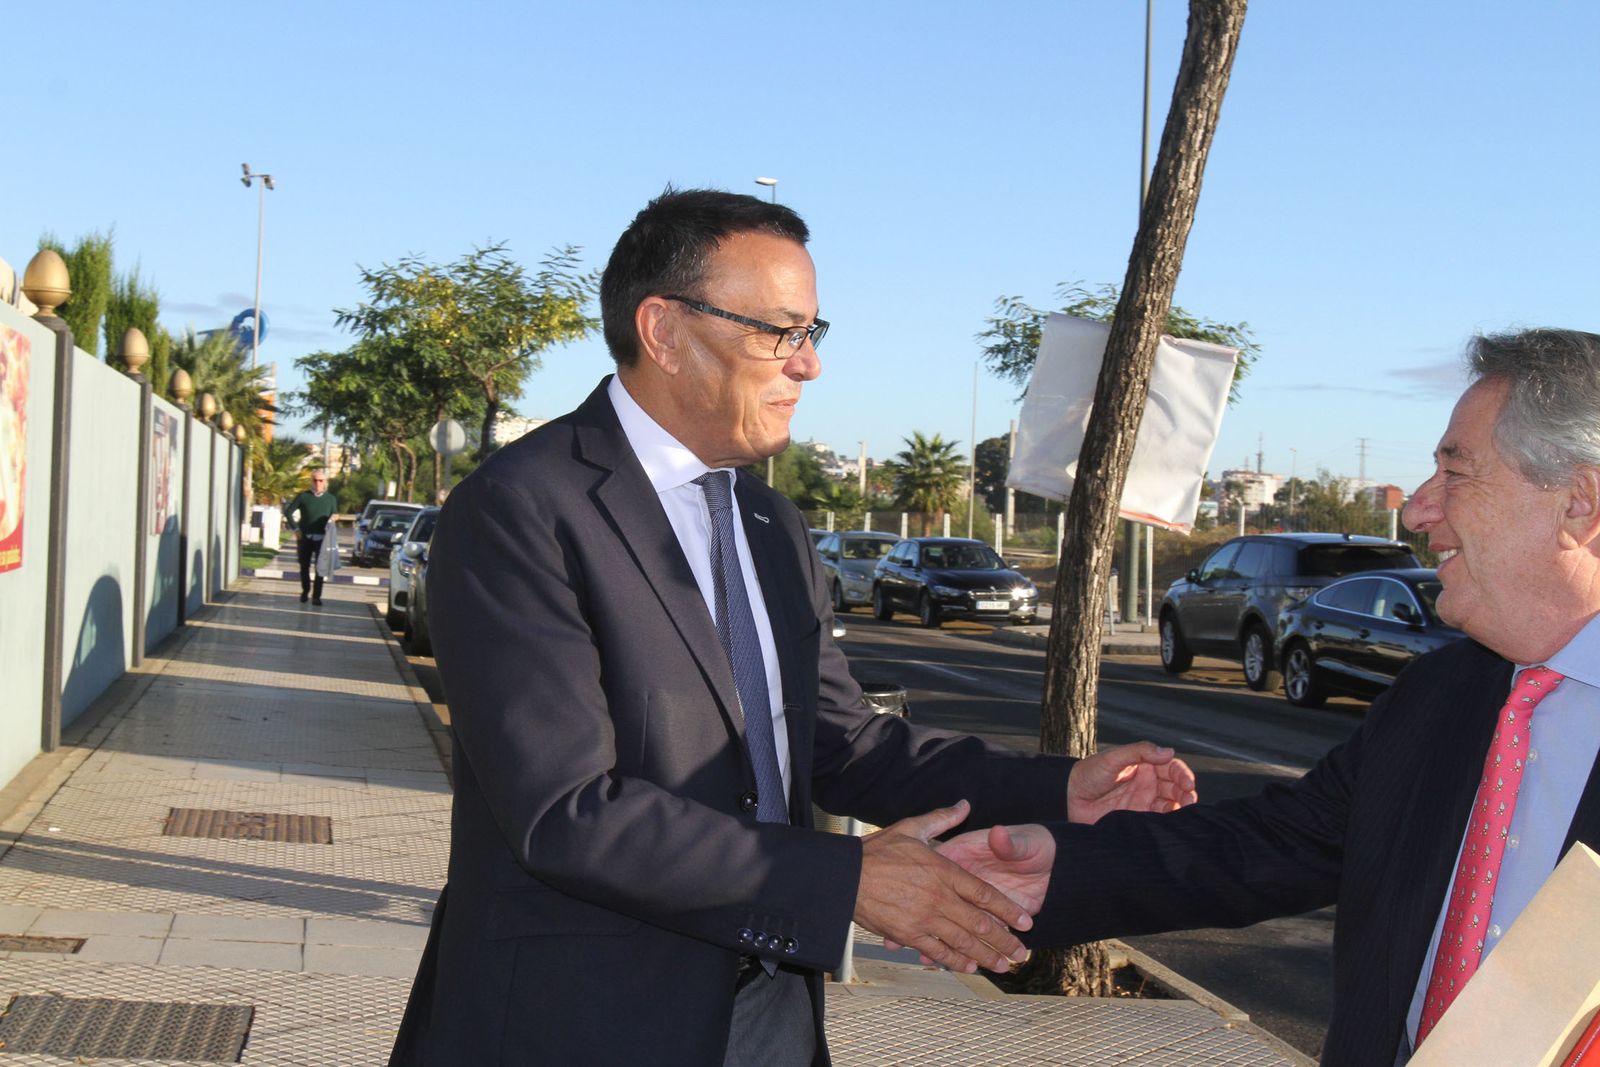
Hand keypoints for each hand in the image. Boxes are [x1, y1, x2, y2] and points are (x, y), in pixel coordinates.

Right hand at [854, 800, 1033, 974]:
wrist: (845, 875)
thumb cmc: (877, 850)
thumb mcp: (912, 828)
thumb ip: (942, 818)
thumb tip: (964, 805)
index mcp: (944, 871)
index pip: (985, 894)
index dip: (1008, 910)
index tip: (1026, 922)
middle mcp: (939, 897)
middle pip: (980, 923)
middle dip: (1004, 940)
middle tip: (1021, 954)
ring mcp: (924, 918)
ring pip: (963, 941)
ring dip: (985, 955)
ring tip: (1002, 965)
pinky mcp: (908, 934)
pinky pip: (937, 951)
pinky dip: (955, 960)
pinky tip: (968, 966)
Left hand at [1067, 741, 1196, 824]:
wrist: (1067, 799)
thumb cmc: (1087, 774)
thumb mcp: (1112, 758)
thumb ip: (1139, 752)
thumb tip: (1169, 751)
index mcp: (1143, 764)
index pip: (1171, 767)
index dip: (1182, 774)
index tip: (1188, 784)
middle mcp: (1148, 783)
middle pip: (1176, 786)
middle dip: (1186, 793)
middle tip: (1190, 801)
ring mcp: (1144, 801)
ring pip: (1171, 804)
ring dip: (1181, 808)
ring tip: (1185, 813)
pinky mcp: (1139, 819)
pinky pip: (1159, 820)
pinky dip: (1169, 822)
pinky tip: (1173, 824)